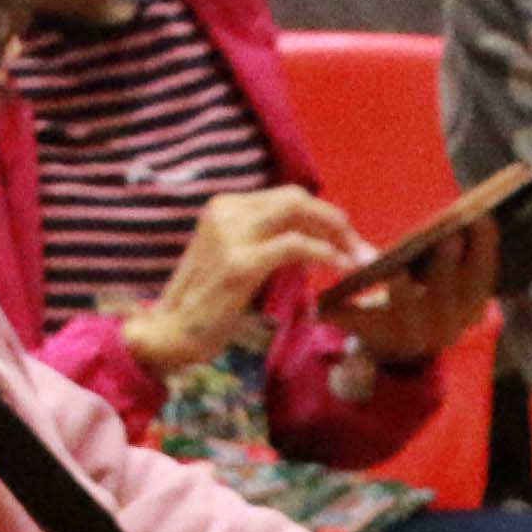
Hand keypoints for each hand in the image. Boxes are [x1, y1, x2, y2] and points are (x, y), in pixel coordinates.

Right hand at [121, 185, 365, 380]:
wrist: (171, 334)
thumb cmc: (205, 306)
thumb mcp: (236, 261)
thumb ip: (265, 243)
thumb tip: (312, 241)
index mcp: (224, 208)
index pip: (285, 198)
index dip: (322, 215)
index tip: (346, 239)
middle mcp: (226, 211)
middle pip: (296, 199)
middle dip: (335, 221)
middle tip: (361, 248)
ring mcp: (232, 234)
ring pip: (298, 212)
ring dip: (336, 233)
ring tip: (358, 257)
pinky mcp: (241, 263)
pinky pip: (295, 245)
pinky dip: (324, 253)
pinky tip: (341, 266)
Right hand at [323, 218, 492, 365]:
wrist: (404, 341)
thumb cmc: (374, 317)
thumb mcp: (352, 319)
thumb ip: (338, 315)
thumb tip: (320, 307)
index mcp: (404, 334)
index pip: (404, 314)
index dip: (402, 294)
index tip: (398, 271)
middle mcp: (438, 330)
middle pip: (446, 298)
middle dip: (446, 267)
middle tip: (448, 237)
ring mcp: (463, 317)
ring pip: (474, 284)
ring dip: (478, 251)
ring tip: (475, 216)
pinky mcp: (481, 299)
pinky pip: (489, 272)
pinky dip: (488, 245)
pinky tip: (484, 216)